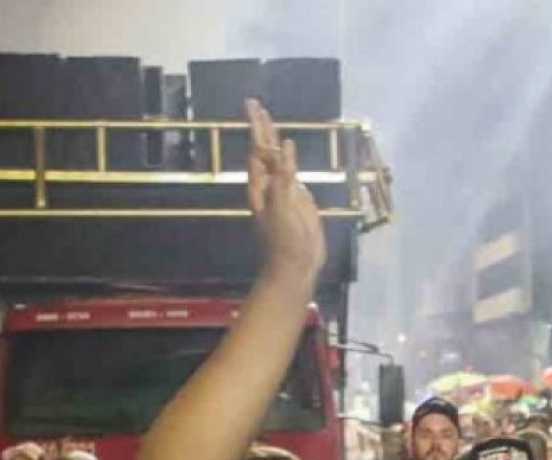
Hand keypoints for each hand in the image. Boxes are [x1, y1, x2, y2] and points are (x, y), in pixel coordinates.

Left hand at [245, 99, 325, 285]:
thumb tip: (285, 146)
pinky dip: (289, 158)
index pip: (258, 150)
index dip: (257, 128)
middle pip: (263, 149)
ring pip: (276, 158)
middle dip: (260, 127)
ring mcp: (283, 190)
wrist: (295, 265)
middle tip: (254, 103)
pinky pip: (291, 172)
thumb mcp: (283, 207)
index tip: (254, 107)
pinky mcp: (298, 199)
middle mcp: (269, 184)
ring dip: (272, 139)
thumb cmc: (285, 240)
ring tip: (269, 119)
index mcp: (261, 185)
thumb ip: (283, 177)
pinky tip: (290, 147)